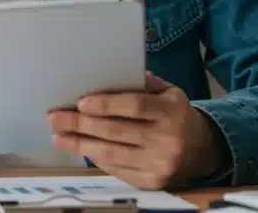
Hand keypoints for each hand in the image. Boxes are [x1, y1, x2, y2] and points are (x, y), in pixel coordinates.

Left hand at [48, 72, 227, 189]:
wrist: (202, 150)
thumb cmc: (177, 115)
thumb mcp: (169, 92)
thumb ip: (143, 83)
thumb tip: (109, 75)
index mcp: (171, 112)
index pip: (135, 106)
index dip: (106, 104)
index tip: (80, 102)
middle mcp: (167, 140)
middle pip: (116, 132)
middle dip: (80, 124)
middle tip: (55, 118)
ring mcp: (159, 164)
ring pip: (112, 154)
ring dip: (80, 145)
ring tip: (58, 137)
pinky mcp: (152, 182)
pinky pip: (117, 170)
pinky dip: (96, 159)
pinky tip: (80, 149)